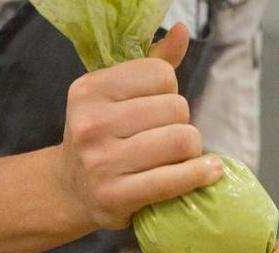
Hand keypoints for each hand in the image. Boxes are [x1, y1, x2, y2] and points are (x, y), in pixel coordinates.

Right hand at [56, 23, 222, 229]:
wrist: (70, 191)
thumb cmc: (103, 139)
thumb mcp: (116, 98)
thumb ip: (152, 65)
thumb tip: (182, 31)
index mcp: (90, 90)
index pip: (161, 74)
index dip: (170, 92)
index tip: (158, 110)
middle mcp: (91, 123)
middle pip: (177, 108)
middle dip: (183, 123)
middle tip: (169, 139)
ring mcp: (102, 162)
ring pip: (181, 140)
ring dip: (193, 150)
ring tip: (181, 157)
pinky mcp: (116, 196)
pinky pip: (174, 179)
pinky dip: (200, 174)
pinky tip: (208, 172)